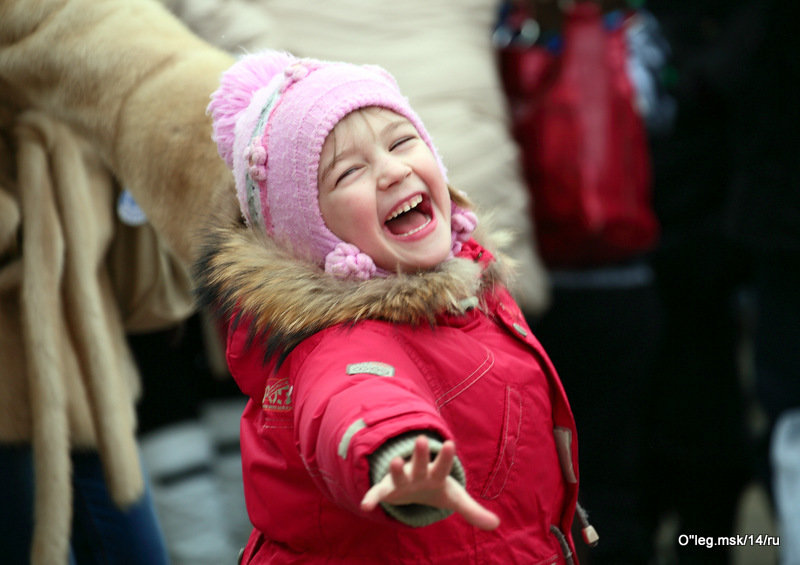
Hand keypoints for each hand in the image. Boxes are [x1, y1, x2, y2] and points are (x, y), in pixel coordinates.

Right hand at [360, 435, 499, 530]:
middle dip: (421, 453)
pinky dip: (371, 498)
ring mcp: (401, 480)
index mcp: (436, 474)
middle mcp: (418, 473)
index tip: (451, 444)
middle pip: (420, 463)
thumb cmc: (435, 488)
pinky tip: (365, 507)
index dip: (447, 457)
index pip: (443, 465)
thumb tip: (496, 525)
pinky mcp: (387, 489)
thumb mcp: (454, 499)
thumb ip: (473, 511)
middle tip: (423, 440)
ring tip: (395, 461)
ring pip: (398, 473)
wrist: (411, 484)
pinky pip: (378, 493)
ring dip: (396, 468)